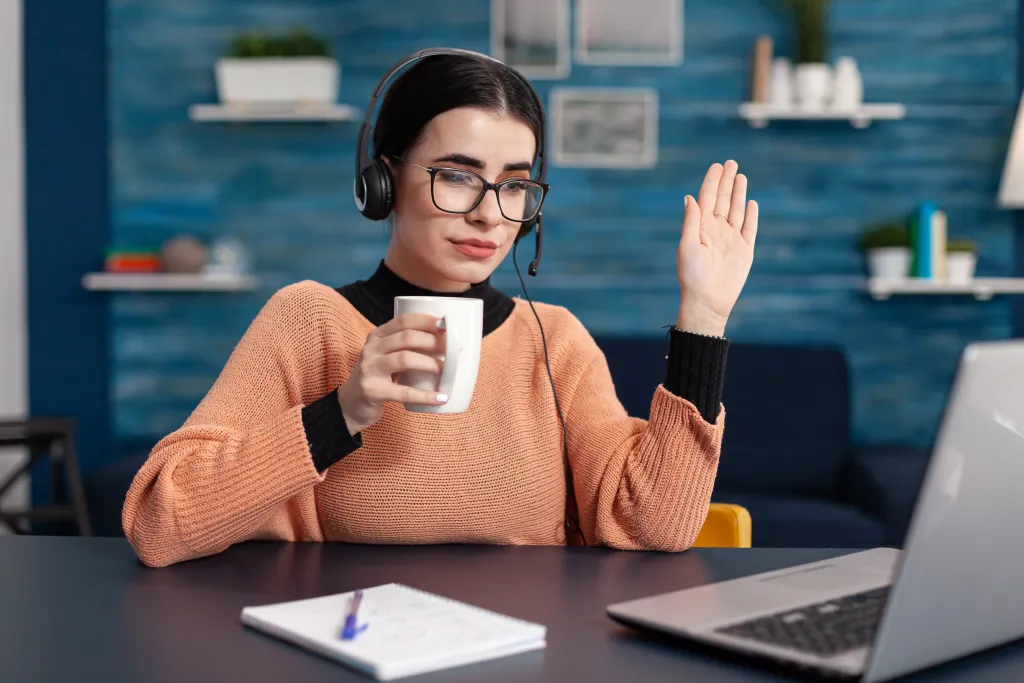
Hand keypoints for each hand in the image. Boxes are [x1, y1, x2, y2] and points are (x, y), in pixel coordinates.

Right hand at [337, 314, 448, 434]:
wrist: (349, 405)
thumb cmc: (376, 378)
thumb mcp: (384, 356)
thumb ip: (404, 347)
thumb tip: (444, 343)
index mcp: (376, 336)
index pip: (403, 321)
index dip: (426, 320)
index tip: (446, 325)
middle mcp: (371, 349)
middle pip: (407, 337)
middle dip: (433, 341)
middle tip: (453, 350)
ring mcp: (369, 369)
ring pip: (404, 359)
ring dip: (430, 364)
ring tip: (446, 371)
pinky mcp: (372, 391)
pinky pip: (403, 392)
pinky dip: (425, 396)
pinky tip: (441, 397)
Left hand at [676, 160, 757, 336]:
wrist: (708, 302)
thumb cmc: (692, 277)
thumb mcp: (687, 246)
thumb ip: (691, 221)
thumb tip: (690, 197)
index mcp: (700, 228)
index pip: (707, 199)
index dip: (712, 181)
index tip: (717, 165)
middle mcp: (716, 231)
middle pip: (723, 200)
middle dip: (726, 181)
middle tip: (731, 162)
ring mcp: (731, 240)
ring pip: (737, 210)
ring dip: (738, 193)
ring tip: (740, 176)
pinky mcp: (744, 251)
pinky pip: (749, 229)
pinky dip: (751, 216)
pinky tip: (752, 202)